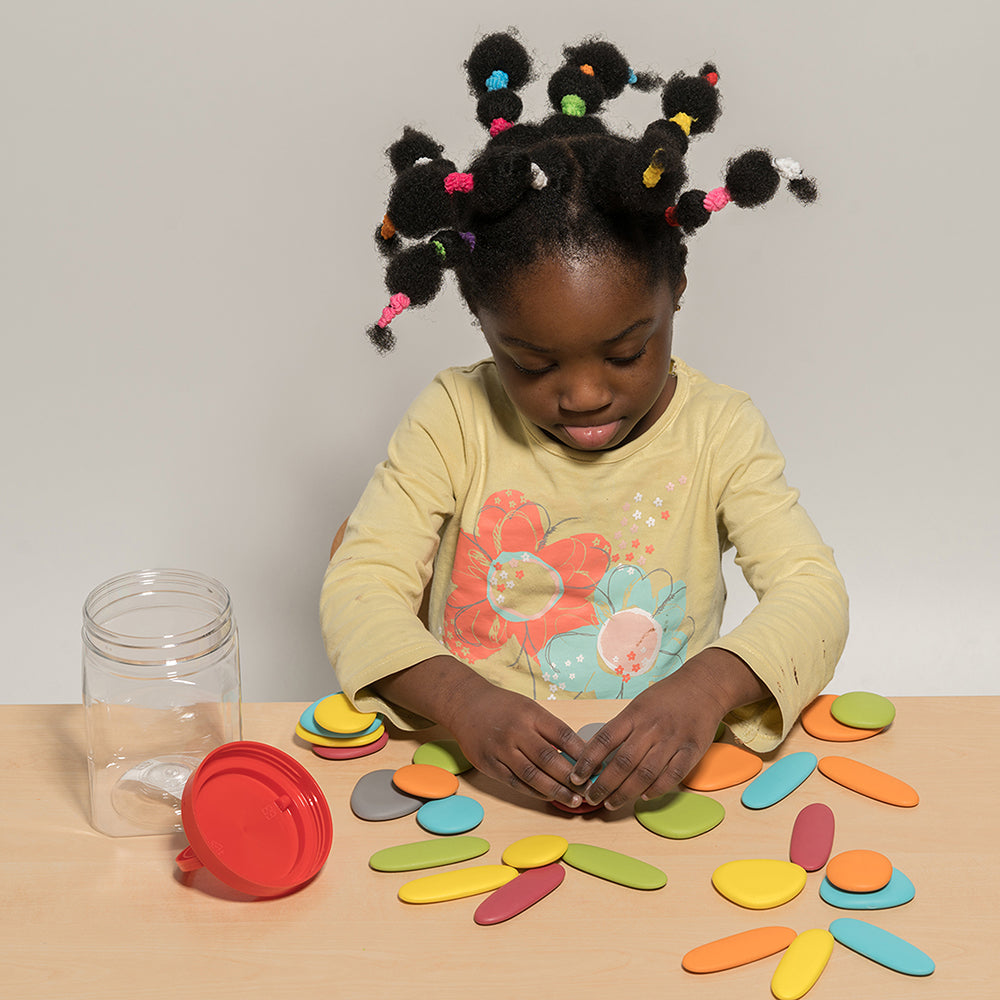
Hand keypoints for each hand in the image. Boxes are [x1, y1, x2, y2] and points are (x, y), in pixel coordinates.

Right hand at [373, 654, 585, 806]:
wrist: (466, 704)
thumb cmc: (503, 707)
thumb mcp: (529, 708)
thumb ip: (549, 728)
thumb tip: (578, 753)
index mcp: (531, 714)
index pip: (562, 735)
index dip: (582, 754)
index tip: (597, 767)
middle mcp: (516, 731)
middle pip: (549, 759)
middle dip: (572, 778)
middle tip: (589, 791)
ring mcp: (501, 749)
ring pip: (533, 775)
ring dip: (555, 791)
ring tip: (573, 800)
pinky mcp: (489, 764)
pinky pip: (515, 782)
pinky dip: (534, 792)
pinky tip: (548, 797)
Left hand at [568, 648, 766, 809]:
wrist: (703, 686)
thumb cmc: (666, 697)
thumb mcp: (638, 705)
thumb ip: (622, 728)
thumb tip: (597, 754)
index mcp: (634, 714)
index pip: (604, 739)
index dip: (587, 761)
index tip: (576, 777)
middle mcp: (652, 728)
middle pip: (623, 762)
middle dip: (603, 784)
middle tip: (591, 798)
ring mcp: (673, 740)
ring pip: (645, 773)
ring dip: (625, 792)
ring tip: (611, 804)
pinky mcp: (692, 750)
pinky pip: (673, 775)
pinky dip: (657, 789)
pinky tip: (643, 797)